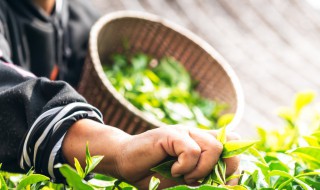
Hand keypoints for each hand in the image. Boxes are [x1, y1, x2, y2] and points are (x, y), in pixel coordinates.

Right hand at [62, 119, 239, 189]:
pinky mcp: (170, 134)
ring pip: (213, 147)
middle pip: (227, 146)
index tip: (224, 182)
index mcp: (199, 143)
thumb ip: (202, 174)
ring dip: (201, 170)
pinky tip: (173, 171)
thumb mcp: (183, 177)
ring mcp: (183, 132)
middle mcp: (194, 134)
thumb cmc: (152, 172)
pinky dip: (185, 167)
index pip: (232, 141)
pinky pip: (192, 151)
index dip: (234, 161)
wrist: (125, 162)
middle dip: (221, 170)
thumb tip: (226, 182)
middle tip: (200, 181)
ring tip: (184, 176)